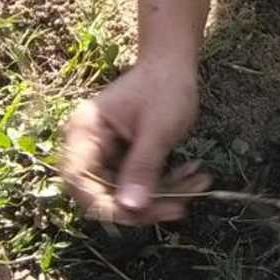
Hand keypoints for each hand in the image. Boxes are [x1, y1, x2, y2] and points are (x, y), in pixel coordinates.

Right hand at [60, 58, 209, 223]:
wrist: (174, 66)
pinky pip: (141, 184)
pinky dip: (168, 184)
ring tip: (200, 182)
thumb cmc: (163, 87)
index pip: (79, 180)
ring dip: (165, 194)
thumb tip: (130, 209)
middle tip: (180, 207)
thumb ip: (142, 168)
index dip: (103, 204)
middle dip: (146, 204)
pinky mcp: (124, 160)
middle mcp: (88, 146)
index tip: (137, 213)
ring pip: (127, 193)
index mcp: (84, 131)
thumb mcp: (157, 130)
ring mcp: (107, 154)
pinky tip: (193, 174)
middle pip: (104, 193)